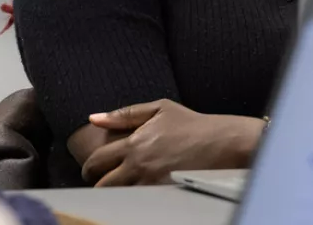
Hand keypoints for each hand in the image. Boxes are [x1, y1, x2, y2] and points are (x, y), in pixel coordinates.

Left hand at [80, 100, 263, 186]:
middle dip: (98, 185)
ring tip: (120, 189)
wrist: (223, 143)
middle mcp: (138, 165)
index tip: (91, 171)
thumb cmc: (193, 125)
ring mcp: (151, 183)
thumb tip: (94, 118)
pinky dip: (135, 199)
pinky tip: (139, 193)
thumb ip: (124, 114)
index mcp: (133, 144)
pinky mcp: (165, 194)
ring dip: (117, 194)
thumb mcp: (159, 109)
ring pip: (120, 197)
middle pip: (103, 185)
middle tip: (102, 184)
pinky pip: (139, 202)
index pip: (96, 162)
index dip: (89, 169)